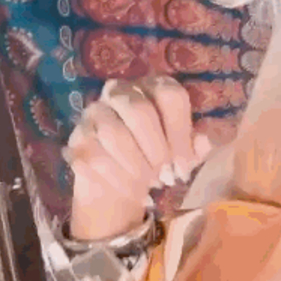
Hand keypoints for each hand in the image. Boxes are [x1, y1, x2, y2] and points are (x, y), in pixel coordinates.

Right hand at [63, 76, 211, 238]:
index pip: (170, 96)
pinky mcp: (77, 138)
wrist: (123, 181)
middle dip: (157, 150)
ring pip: (114, 134)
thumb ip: (197, 146)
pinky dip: (117, 179)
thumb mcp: (184, 155)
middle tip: (167, 178)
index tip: (184, 167)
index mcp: (154, 87)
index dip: (180, 133)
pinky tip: (134, 193)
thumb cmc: (160, 158)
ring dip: (137, 166)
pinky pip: (93, 157)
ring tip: (151, 186)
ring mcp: (94, 112)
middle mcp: (120, 91)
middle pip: (139, 111)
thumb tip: (203, 141)